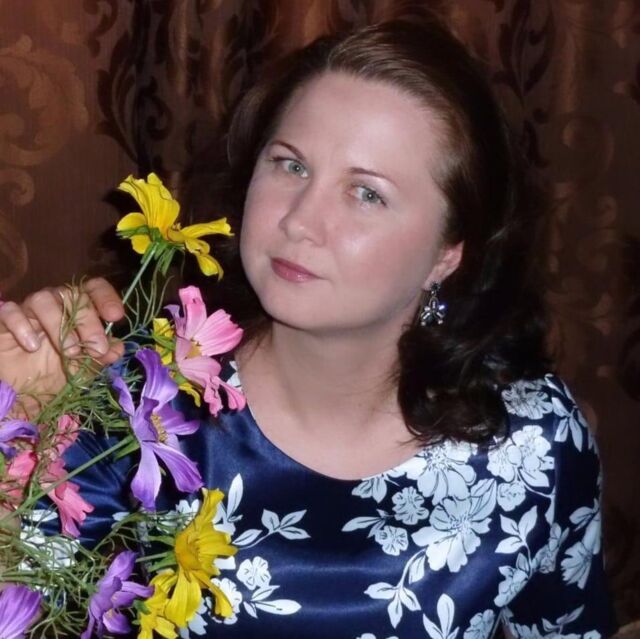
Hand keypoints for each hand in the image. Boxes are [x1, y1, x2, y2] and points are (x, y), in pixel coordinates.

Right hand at [0, 277, 124, 412]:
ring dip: (59, 325)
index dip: (106, 297)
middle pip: (72, 295)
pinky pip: (10, 311)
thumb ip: (103, 356)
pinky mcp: (3, 320)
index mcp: (78, 308)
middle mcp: (55, 303)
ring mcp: (28, 309)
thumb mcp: (86, 367)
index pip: (93, 288)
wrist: (23, 393)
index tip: (115, 316)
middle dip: (88, 322)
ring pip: (43, 299)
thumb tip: (118, 347)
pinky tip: (32, 345)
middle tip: (96, 348)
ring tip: (69, 352)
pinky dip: (22, 325)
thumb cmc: (58, 373)